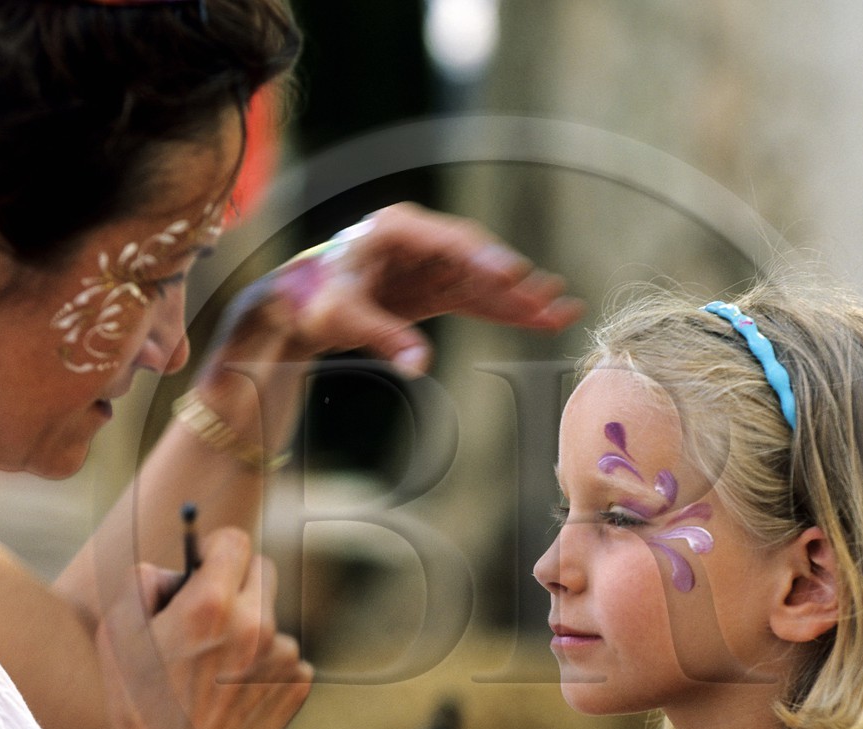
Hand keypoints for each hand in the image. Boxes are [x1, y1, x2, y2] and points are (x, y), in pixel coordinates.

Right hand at [98, 527, 311, 728]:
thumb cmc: (138, 706)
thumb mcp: (118, 633)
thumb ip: (145, 580)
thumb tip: (178, 567)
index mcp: (211, 606)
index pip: (236, 542)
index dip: (216, 549)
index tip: (206, 565)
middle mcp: (255, 626)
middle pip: (263, 571)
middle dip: (237, 582)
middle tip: (211, 611)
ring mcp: (283, 657)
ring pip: (272, 619)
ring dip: (250, 630)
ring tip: (214, 671)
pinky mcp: (298, 686)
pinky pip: (285, 657)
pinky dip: (264, 666)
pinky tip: (232, 693)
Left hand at [260, 202, 584, 374]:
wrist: (299, 305)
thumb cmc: (314, 299)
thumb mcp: (342, 317)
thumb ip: (382, 336)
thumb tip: (418, 365)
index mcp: (396, 229)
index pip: (448, 241)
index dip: (482, 258)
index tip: (512, 273)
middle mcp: (422, 242)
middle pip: (476, 259)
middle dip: (513, 281)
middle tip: (547, 296)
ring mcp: (433, 265)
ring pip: (485, 281)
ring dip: (521, 299)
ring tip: (563, 311)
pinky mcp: (438, 290)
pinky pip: (478, 300)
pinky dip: (506, 312)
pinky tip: (541, 321)